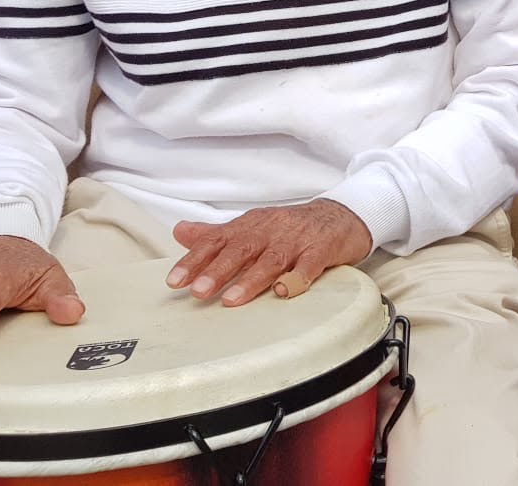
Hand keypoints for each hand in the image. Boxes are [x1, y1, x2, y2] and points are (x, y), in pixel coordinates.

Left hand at [169, 199, 372, 306]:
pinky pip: (310, 265)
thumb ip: (217, 233)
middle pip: (242, 248)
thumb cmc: (291, 227)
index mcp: (251, 225)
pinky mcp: (323, 249)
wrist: (341, 216)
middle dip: (219, 270)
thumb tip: (180, 232)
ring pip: (272, 259)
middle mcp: (271, 230)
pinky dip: (297, 278)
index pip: (218, 240)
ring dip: (251, 279)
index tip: (176, 281)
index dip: (196, 259)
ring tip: (232, 300)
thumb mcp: (253, 226)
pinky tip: (284, 291)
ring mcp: (298, 239)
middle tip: (199, 291)